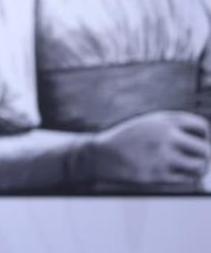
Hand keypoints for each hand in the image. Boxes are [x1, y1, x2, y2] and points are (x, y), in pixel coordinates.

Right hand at [82, 111, 209, 188]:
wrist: (100, 155)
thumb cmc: (127, 140)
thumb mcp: (147, 123)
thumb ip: (173, 126)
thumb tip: (204, 140)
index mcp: (163, 120)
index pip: (201, 126)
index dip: (203, 136)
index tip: (195, 142)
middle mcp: (165, 136)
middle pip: (205, 149)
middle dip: (204, 156)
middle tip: (197, 160)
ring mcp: (162, 156)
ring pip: (200, 166)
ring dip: (199, 170)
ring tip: (191, 170)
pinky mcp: (157, 175)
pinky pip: (187, 180)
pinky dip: (187, 179)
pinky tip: (177, 176)